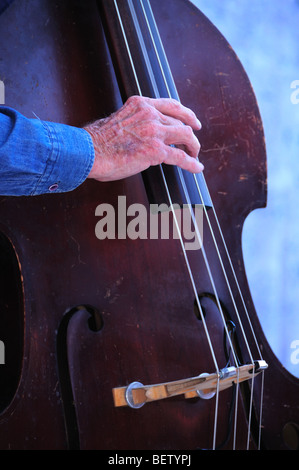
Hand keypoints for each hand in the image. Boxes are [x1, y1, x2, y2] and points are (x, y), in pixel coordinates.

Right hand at [84, 95, 202, 181]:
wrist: (89, 151)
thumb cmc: (97, 141)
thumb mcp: (118, 120)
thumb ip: (133, 122)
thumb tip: (139, 133)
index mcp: (140, 104)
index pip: (171, 105)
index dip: (186, 113)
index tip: (193, 120)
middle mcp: (150, 114)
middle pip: (180, 122)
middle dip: (190, 134)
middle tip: (193, 144)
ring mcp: (154, 132)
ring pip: (185, 137)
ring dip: (193, 147)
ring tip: (195, 156)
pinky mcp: (156, 150)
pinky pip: (181, 157)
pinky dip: (192, 163)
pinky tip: (197, 167)